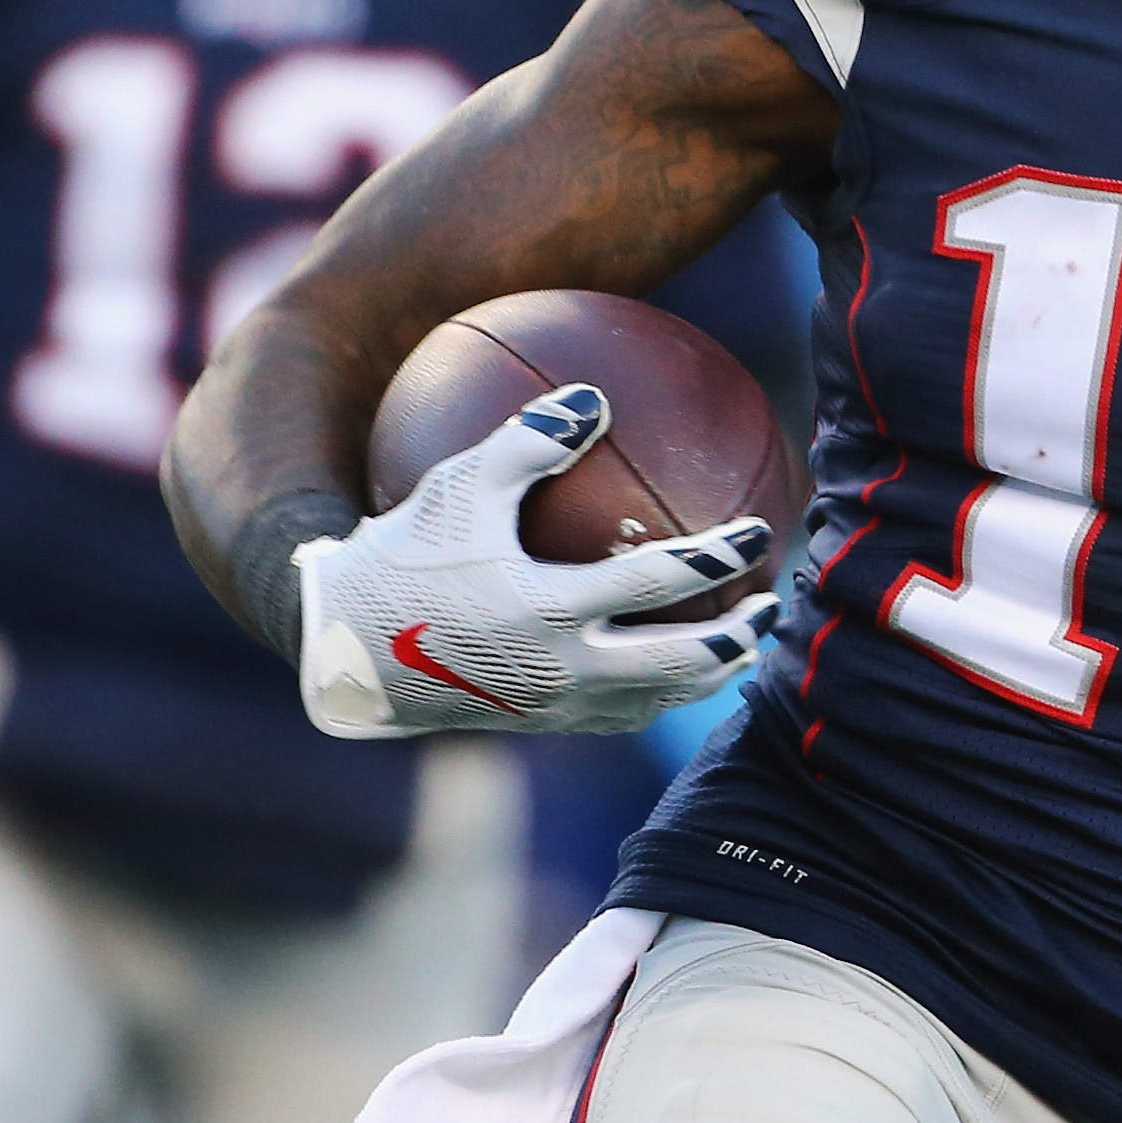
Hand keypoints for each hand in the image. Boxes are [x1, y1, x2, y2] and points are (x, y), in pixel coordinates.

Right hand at [292, 383, 777, 737]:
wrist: (346, 653)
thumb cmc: (402, 558)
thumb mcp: (457, 488)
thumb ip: (527, 443)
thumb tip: (594, 397)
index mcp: (546, 610)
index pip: (657, 583)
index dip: (718, 558)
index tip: (759, 533)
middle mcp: (561, 669)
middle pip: (680, 664)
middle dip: (738, 638)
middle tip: (776, 603)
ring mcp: (556, 707)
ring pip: (660, 700)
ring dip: (712, 673)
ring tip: (745, 642)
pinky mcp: (544, 726)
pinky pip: (624, 714)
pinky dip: (665, 693)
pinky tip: (678, 667)